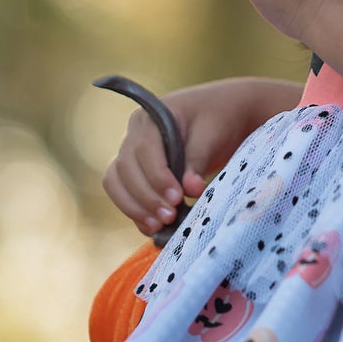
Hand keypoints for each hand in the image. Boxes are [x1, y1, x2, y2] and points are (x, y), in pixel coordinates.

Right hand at [102, 79, 263, 236]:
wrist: (226, 114)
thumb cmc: (220, 118)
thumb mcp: (213, 134)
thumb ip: (198, 160)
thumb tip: (190, 189)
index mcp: (151, 117)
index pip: (143, 151)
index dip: (157, 178)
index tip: (177, 198)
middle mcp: (134, 134)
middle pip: (125, 169)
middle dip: (145, 197)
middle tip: (169, 216)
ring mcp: (132, 153)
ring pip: (116, 182)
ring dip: (134, 207)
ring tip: (159, 225)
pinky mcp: (137, 172)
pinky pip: (124, 193)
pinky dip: (135, 211)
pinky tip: (153, 227)